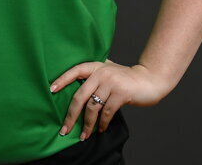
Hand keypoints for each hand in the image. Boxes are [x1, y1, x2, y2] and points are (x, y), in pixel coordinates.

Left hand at [50, 59, 168, 140]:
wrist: (149, 79)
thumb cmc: (126, 79)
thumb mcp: (109, 71)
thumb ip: (95, 76)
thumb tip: (76, 92)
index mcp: (96, 66)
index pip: (75, 71)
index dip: (62, 80)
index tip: (51, 90)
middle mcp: (102, 73)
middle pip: (80, 95)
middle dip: (71, 115)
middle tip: (64, 129)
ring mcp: (111, 83)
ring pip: (93, 107)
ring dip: (87, 124)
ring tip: (84, 135)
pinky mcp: (121, 93)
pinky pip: (106, 112)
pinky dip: (102, 123)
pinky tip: (101, 129)